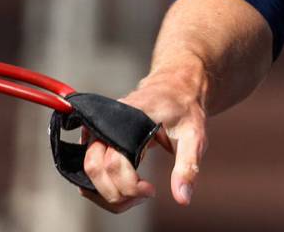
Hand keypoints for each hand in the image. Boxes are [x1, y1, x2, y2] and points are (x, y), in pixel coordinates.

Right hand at [80, 68, 206, 213]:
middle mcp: (111, 120)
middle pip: (94, 166)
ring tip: (134, 196)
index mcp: (133, 116)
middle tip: (141, 197)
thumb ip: (188, 165)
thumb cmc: (186, 107)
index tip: (151, 192)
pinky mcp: (101, 135)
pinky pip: (91, 165)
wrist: (176, 86)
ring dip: (106, 191)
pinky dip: (102, 183)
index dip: (130, 185)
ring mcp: (103, 127)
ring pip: (88, 168)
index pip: (115, 160)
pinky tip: (124, 188)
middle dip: (114, 192)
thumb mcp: (195, 134)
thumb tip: (183, 198)